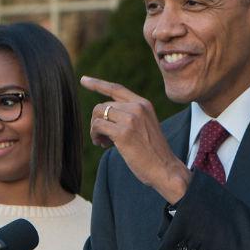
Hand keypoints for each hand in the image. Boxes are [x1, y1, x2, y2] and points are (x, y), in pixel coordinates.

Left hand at [82, 76, 191, 204]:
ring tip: (102, 142)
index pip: (116, 89)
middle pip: (103, 105)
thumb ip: (128, 116)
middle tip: (103, 138)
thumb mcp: (145, 127)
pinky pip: (97, 126)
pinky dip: (95, 136)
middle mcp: (137, 107)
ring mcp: (131, 118)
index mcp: (144, 104)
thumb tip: (102, 116)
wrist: (165, 169)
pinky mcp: (123, 132)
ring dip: (95, 129)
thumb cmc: (153, 153)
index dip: (98, 84)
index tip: (83, 80)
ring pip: (98, 114)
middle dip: (97, 121)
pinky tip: (103, 145)